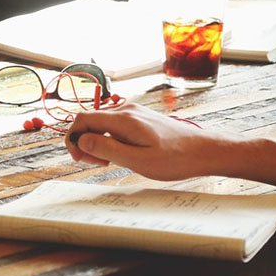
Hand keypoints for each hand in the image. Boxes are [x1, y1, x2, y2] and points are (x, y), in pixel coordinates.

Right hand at [65, 103, 221, 180]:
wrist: (202, 150)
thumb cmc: (174, 158)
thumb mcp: (137, 160)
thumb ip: (107, 149)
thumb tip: (80, 140)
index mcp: (123, 119)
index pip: (82, 119)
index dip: (73, 139)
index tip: (81, 159)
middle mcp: (127, 110)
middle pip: (90, 121)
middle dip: (86, 143)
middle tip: (99, 164)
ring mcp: (134, 113)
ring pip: (102, 124)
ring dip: (99, 142)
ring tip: (113, 162)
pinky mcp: (141, 118)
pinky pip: (115, 126)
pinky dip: (111, 139)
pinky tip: (123, 154)